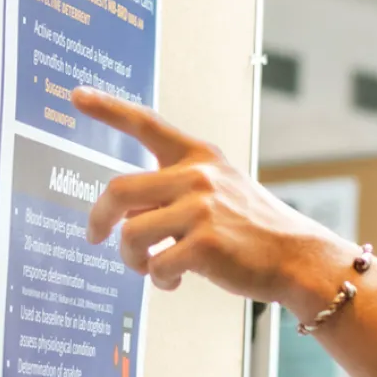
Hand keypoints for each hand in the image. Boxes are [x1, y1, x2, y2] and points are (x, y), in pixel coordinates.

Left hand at [72, 87, 345, 301]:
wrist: (298, 258)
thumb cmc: (256, 230)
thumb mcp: (221, 191)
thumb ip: (174, 191)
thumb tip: (127, 216)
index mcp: (200, 156)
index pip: (146, 124)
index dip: (108, 109)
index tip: (77, 96)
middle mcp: (197, 176)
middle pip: (118, 190)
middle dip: (98, 219)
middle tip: (94, 236)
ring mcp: (200, 209)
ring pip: (131, 234)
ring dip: (132, 259)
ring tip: (149, 267)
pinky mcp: (204, 244)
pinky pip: (155, 265)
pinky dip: (159, 279)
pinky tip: (175, 280)